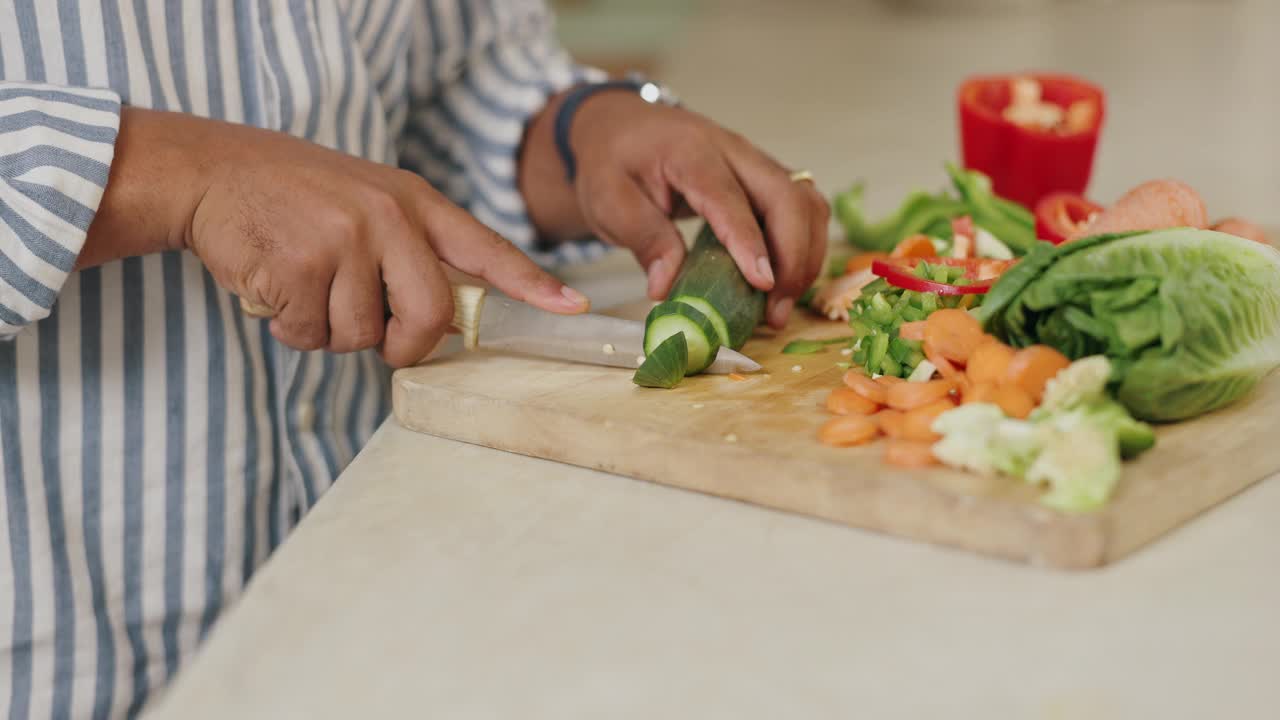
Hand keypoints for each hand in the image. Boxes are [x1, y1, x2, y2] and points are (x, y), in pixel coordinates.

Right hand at [83, 108, 588, 367]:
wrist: (214, 172)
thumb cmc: (298, 196)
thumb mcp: (371, 201)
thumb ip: (413, 250)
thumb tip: (449, 322)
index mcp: (415, 203)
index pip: (486, 248)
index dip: (531, 284)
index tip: (572, 307)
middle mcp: (388, 218)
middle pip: (429, 317)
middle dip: (404, 345)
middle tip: (382, 342)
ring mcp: (343, 240)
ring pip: (361, 336)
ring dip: (331, 331)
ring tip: (307, 287)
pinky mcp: (297, 266)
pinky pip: (311, 335)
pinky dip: (292, 329)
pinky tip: (277, 288)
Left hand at [522, 92, 828, 328]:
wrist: (621, 126)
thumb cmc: (613, 161)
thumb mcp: (609, 201)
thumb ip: (642, 238)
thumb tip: (666, 288)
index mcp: (691, 152)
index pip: (730, 197)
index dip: (750, 241)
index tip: (763, 283)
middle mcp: (734, 151)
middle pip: (788, 195)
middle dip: (794, 256)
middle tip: (776, 310)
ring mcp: (755, 162)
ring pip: (807, 201)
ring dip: (805, 255)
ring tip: (781, 304)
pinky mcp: (765, 178)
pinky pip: (802, 207)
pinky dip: (803, 245)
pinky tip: (785, 281)